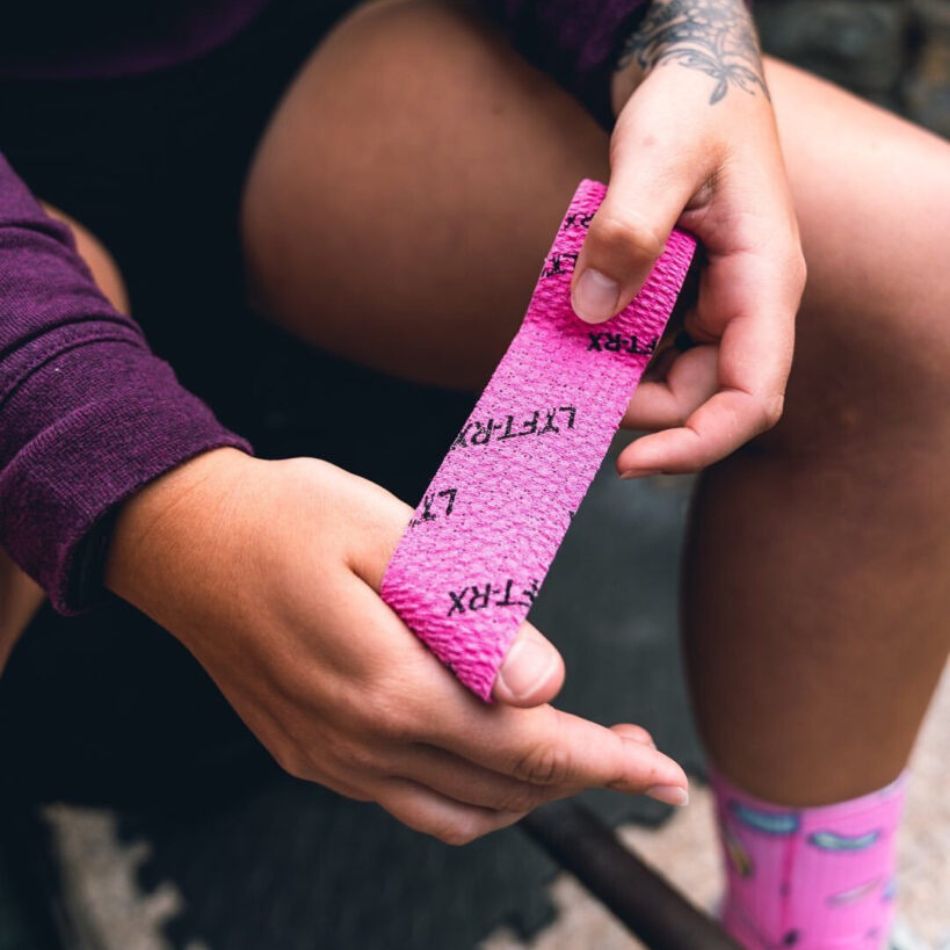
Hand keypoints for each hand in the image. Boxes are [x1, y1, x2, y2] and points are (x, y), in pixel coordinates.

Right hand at [106, 449, 688, 842]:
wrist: (180, 539)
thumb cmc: (287, 517)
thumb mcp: (386, 534)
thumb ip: (469, 614)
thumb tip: (543, 686)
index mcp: (386, 686)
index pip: (524, 748)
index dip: (604, 763)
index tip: (662, 773)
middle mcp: (358, 743)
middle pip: (501, 789)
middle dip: (583, 778)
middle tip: (638, 755)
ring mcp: (329, 758)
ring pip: (458, 812)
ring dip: (528, 795)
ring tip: (576, 758)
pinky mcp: (309, 754)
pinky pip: (408, 803)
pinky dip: (470, 796)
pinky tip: (489, 758)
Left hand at [571, 0, 804, 474]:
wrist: (691, 79)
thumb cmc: (690, 106)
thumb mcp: (657, 154)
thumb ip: (628, 231)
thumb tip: (591, 315)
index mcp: (764, 282)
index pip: (752, 397)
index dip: (697, 444)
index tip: (629, 462)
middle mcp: (744, 306)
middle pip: (697, 399)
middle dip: (630, 403)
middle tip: (566, 376)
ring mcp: (711, 306)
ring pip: (665, 378)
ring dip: (611, 374)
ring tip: (563, 339)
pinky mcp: (679, 299)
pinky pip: (644, 347)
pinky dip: (605, 346)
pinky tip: (574, 319)